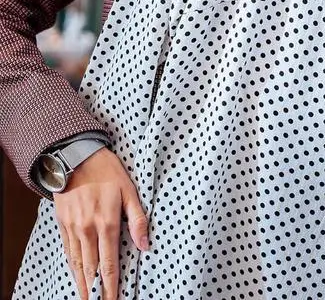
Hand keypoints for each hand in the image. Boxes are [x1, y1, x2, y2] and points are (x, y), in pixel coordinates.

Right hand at [53, 147, 149, 299]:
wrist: (76, 156)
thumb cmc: (107, 170)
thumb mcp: (129, 190)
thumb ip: (138, 219)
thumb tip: (145, 245)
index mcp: (107, 222)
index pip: (109, 264)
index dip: (111, 287)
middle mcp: (88, 229)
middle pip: (91, 269)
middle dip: (95, 291)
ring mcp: (73, 227)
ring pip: (77, 263)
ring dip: (82, 283)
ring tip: (86, 297)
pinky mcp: (63, 223)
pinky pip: (67, 251)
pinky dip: (72, 266)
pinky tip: (76, 274)